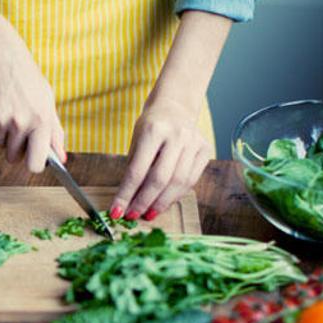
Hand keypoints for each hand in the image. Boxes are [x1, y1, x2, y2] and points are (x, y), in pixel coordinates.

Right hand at [0, 35, 65, 171]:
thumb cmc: (26, 78)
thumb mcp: (47, 100)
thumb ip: (55, 132)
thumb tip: (61, 159)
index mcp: (42, 120)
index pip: (36, 164)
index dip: (32, 164)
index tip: (31, 158)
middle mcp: (21, 122)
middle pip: (13, 158)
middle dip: (14, 147)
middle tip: (16, 124)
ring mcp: (0, 119)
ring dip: (1, 133)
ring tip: (6, 108)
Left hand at [110, 98, 210, 220]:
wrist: (175, 107)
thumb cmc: (151, 126)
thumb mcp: (136, 142)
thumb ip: (134, 169)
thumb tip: (127, 203)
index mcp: (153, 130)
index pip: (137, 170)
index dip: (126, 195)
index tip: (117, 211)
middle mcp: (177, 135)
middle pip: (160, 179)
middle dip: (144, 202)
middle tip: (133, 216)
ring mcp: (194, 142)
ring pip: (178, 183)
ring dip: (162, 203)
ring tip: (149, 214)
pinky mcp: (205, 150)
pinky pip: (191, 180)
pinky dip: (176, 195)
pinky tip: (164, 202)